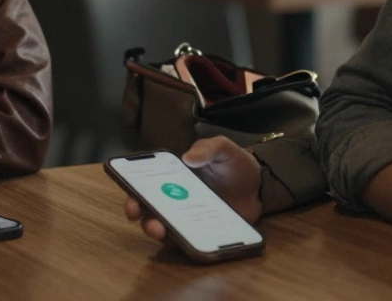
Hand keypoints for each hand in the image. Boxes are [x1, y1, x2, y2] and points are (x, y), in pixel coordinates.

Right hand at [122, 137, 262, 241]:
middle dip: (139, 212)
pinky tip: (186, 240)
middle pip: (149, 207)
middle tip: (138, 214)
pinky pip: (187, 240)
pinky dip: (183, 242)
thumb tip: (188, 157)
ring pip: (163, 227)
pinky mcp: (201, 232)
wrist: (261, 187)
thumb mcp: (224, 148)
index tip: (130, 195)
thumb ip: (208, 148)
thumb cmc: (235, 164)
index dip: (132, 189)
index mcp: (174, 175)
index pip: (146, 182)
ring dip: (156, 230)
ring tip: (161, 231)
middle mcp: (175, 197)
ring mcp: (187, 217)